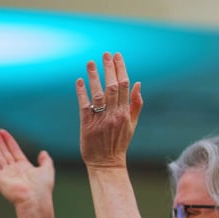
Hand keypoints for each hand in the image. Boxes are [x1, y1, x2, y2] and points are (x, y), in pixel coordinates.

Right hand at [0, 128, 54, 209]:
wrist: (35, 200)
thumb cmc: (43, 188)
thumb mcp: (47, 170)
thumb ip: (45, 161)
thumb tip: (43, 152)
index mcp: (24, 167)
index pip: (14, 150)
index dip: (9, 141)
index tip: (3, 131)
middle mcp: (14, 169)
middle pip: (4, 152)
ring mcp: (6, 174)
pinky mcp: (0, 179)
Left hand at [76, 52, 142, 168]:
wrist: (107, 163)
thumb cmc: (119, 143)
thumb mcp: (132, 125)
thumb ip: (135, 105)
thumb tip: (139, 85)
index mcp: (126, 114)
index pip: (126, 87)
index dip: (121, 70)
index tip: (118, 56)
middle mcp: (114, 115)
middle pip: (113, 87)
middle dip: (109, 69)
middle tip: (106, 54)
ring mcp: (100, 119)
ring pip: (99, 94)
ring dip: (95, 77)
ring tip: (91, 62)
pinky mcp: (87, 124)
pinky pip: (84, 105)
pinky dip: (82, 92)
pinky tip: (80, 81)